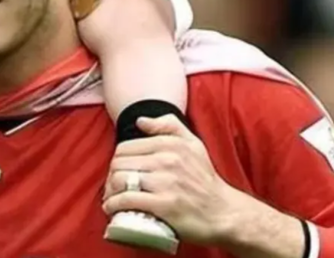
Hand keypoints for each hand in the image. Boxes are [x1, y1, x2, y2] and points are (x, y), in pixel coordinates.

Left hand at [103, 115, 237, 245]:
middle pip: (119, 163)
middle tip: (112, 187)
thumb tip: (141, 121)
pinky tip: (112, 208)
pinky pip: (128, 201)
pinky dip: (114, 205)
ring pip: (121, 180)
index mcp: (170, 144)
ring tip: (111, 199)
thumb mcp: (193, 143)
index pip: (126, 147)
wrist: (224, 212)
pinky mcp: (164, 206)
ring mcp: (164, 183)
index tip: (117, 172)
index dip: (116, 160)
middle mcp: (166, 160)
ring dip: (109, 192)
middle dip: (110, 176)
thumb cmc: (205, 179)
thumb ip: (169, 125)